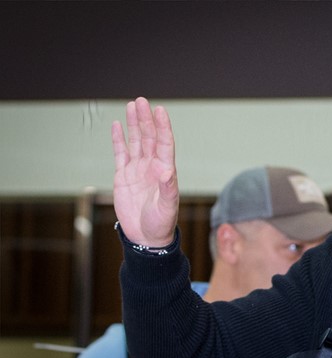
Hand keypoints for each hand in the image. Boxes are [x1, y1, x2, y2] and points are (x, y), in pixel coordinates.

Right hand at [112, 97, 178, 246]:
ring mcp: (137, 170)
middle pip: (149, 137)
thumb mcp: (167, 207)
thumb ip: (167, 189)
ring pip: (136, 141)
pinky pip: (120, 153)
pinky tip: (117, 125)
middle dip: (146, 119)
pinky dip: (118, 139)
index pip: (164, 143)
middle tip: (141, 101)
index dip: (162, 126)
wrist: (146, 237)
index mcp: (165, 171)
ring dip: (134, 124)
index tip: (160, 110)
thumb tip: (167, 171)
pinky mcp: (123, 176)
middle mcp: (152, 166)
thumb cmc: (161, 223)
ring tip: (132, 106)